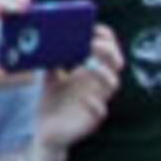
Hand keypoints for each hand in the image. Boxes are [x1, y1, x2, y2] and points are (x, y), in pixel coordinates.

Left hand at [33, 25, 121, 151]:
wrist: (46, 133)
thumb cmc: (52, 103)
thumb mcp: (49, 78)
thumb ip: (51, 60)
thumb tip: (45, 38)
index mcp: (89, 74)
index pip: (106, 52)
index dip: (106, 39)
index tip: (95, 28)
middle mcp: (96, 86)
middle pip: (114, 65)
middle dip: (108, 52)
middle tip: (94, 43)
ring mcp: (96, 102)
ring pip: (112, 85)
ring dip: (105, 73)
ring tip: (92, 64)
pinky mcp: (91, 120)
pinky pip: (100, 111)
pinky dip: (96, 103)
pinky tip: (88, 98)